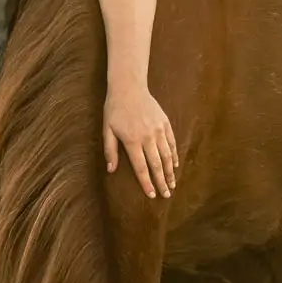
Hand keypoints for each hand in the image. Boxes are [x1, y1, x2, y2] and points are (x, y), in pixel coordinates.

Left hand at [102, 82, 178, 197]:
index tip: (152, 195)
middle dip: (162, 182)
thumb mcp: (107, 129)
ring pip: (167, 155)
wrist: (129, 87)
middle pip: (157, 165)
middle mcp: (147, 137)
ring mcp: (158, 130)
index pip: (141, 167)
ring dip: (170, 172)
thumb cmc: (115, 109)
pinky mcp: (165, 123)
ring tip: (172, 184)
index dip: (147, 183)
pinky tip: (174, 165)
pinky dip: (174, 155)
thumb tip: (111, 170)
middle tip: (166, 195)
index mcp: (132, 141)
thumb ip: (110, 150)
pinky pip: (172, 143)